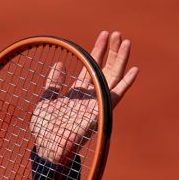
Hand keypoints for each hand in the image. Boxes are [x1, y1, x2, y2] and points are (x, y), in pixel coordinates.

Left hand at [30, 30, 138, 162]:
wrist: (47, 147)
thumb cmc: (44, 129)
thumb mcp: (46, 101)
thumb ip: (53, 84)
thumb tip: (60, 64)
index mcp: (77, 94)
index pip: (90, 68)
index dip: (97, 51)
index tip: (103, 35)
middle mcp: (89, 97)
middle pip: (104, 69)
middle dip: (111, 51)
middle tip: (116, 32)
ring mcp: (96, 104)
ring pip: (112, 77)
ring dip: (119, 59)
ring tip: (124, 40)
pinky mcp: (101, 111)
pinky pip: (116, 96)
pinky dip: (126, 83)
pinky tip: (134, 70)